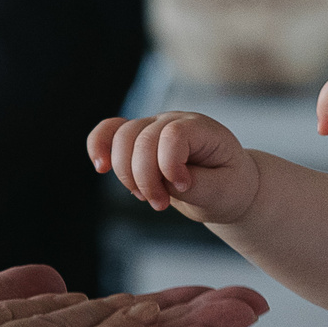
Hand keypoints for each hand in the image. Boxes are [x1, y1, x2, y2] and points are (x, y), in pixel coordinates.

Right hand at [90, 110, 262, 223]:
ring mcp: (153, 126)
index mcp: (201, 128)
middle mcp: (174, 121)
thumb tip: (165, 181)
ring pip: (121, 137)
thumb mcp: (223, 192)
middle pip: (141, 137)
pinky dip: (98, 146)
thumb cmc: (229, 186)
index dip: (169, 165)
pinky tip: (100, 166)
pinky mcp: (138, 139)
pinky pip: (110, 132)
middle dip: (144, 178)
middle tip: (160, 204)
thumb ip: (195, 186)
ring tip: (146, 197)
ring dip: (126, 175)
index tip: (183, 186)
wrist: (226, 186)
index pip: (173, 135)